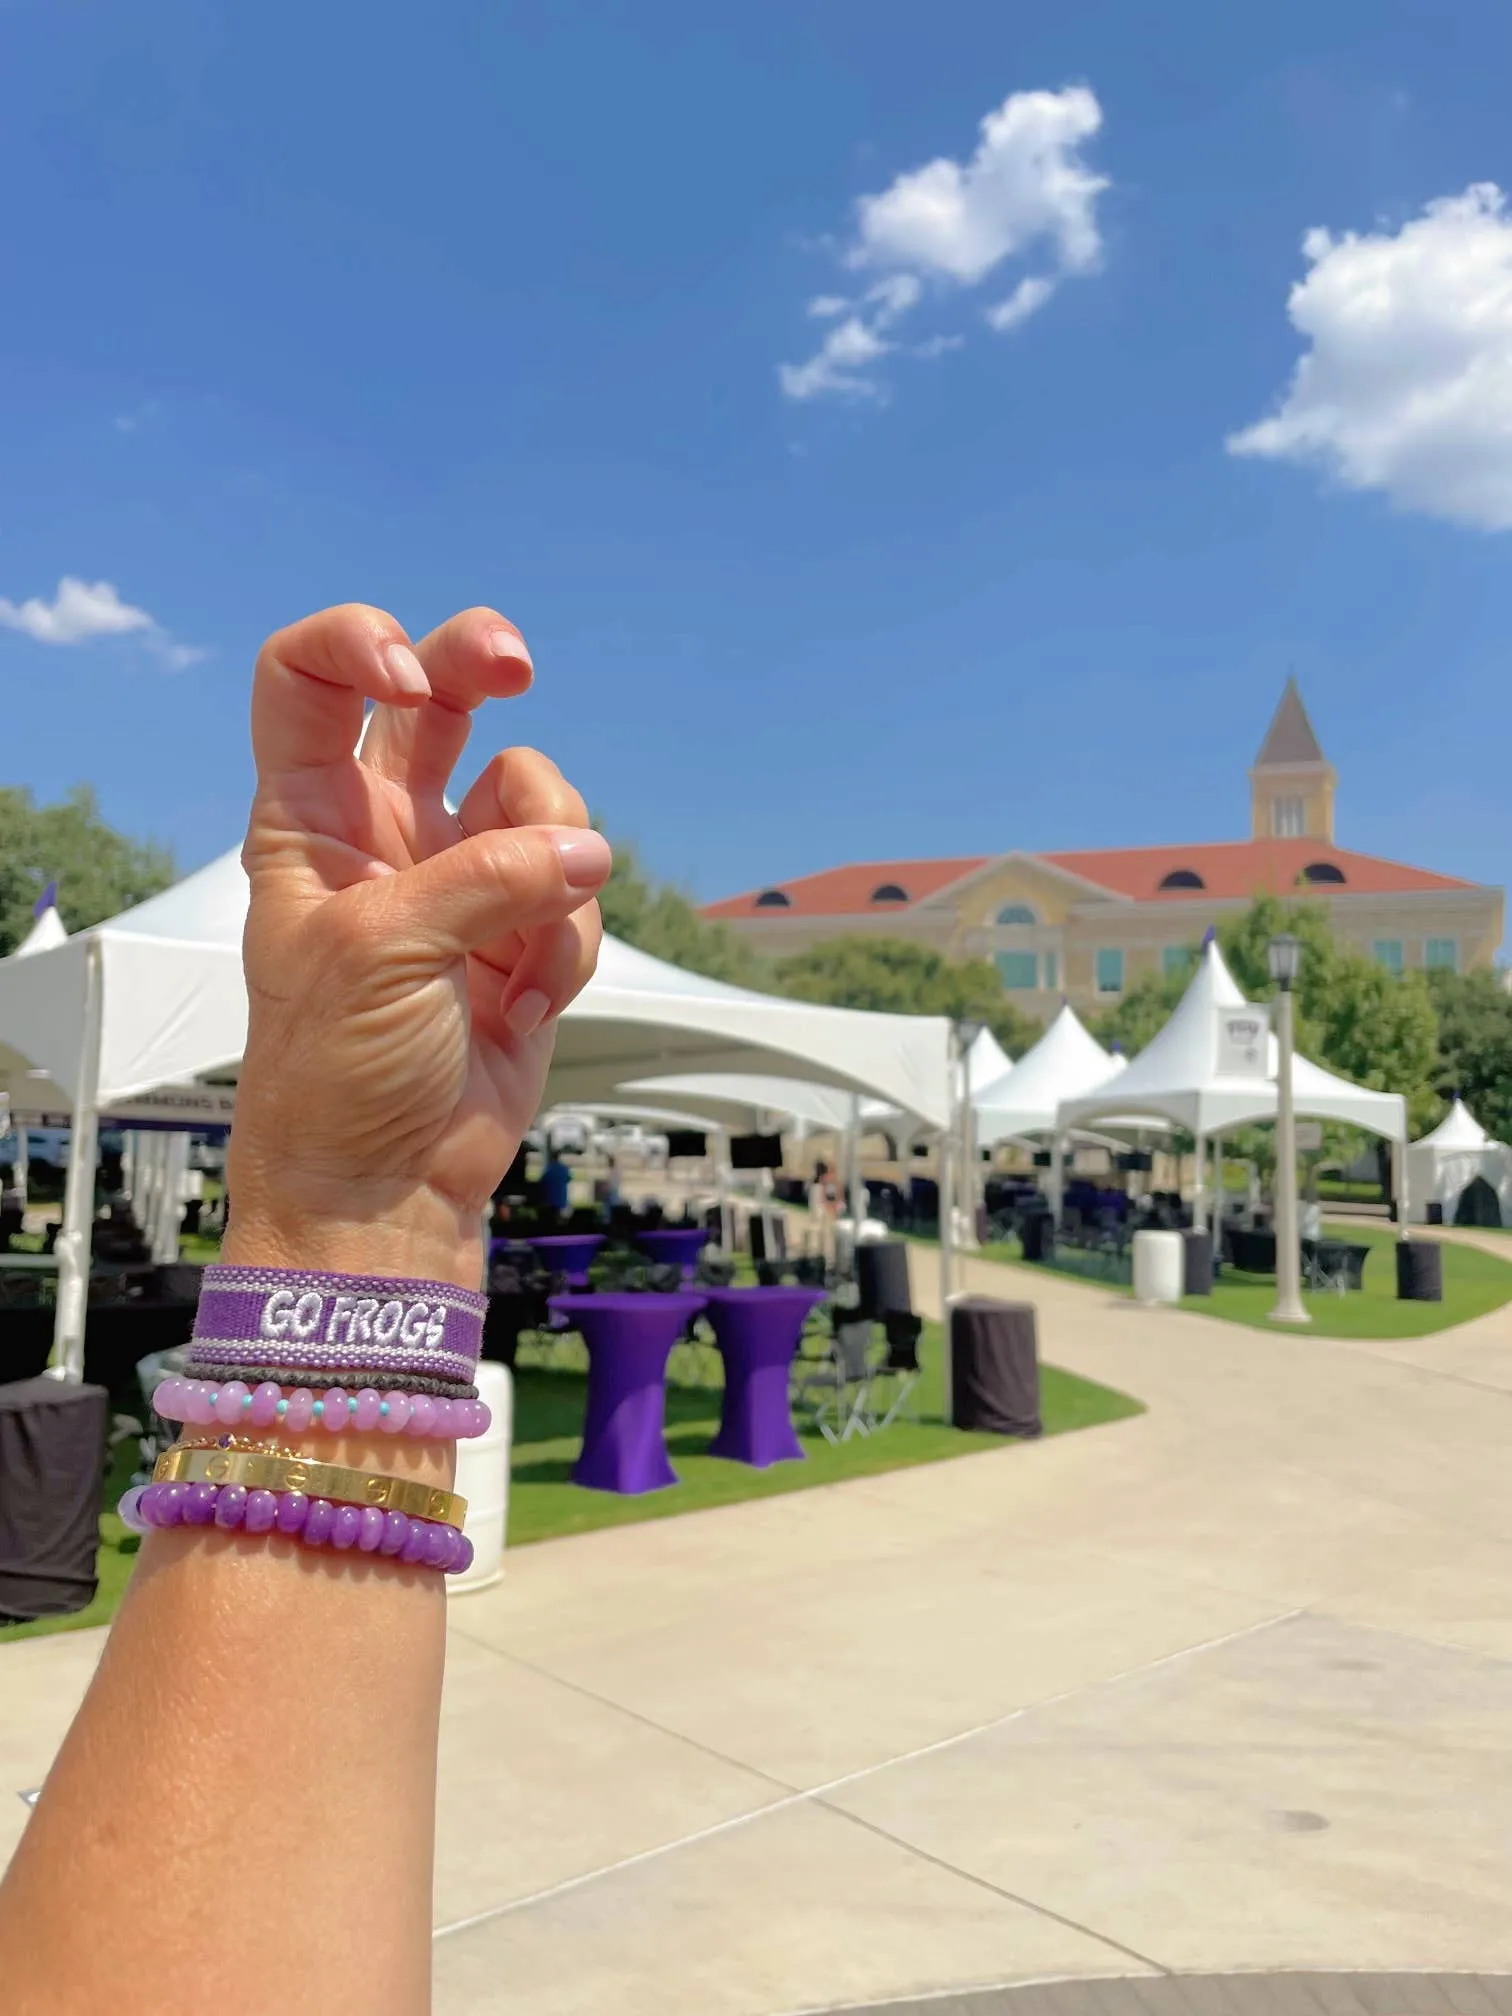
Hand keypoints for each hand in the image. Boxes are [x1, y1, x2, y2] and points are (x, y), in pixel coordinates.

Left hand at [226, 602, 608, 1285]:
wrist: (390, 1189)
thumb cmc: (336, 1079)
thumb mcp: (380, 956)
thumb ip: (483, 880)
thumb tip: (583, 854)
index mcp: (311, 820)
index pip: (307, 680)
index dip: (357, 647)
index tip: (405, 677)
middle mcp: (387, 832)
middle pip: (438, 696)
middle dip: (478, 662)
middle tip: (512, 661)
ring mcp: (464, 877)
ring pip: (537, 799)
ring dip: (547, 865)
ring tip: (517, 954)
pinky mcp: (526, 930)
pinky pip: (578, 894)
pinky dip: (567, 948)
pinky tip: (524, 1005)